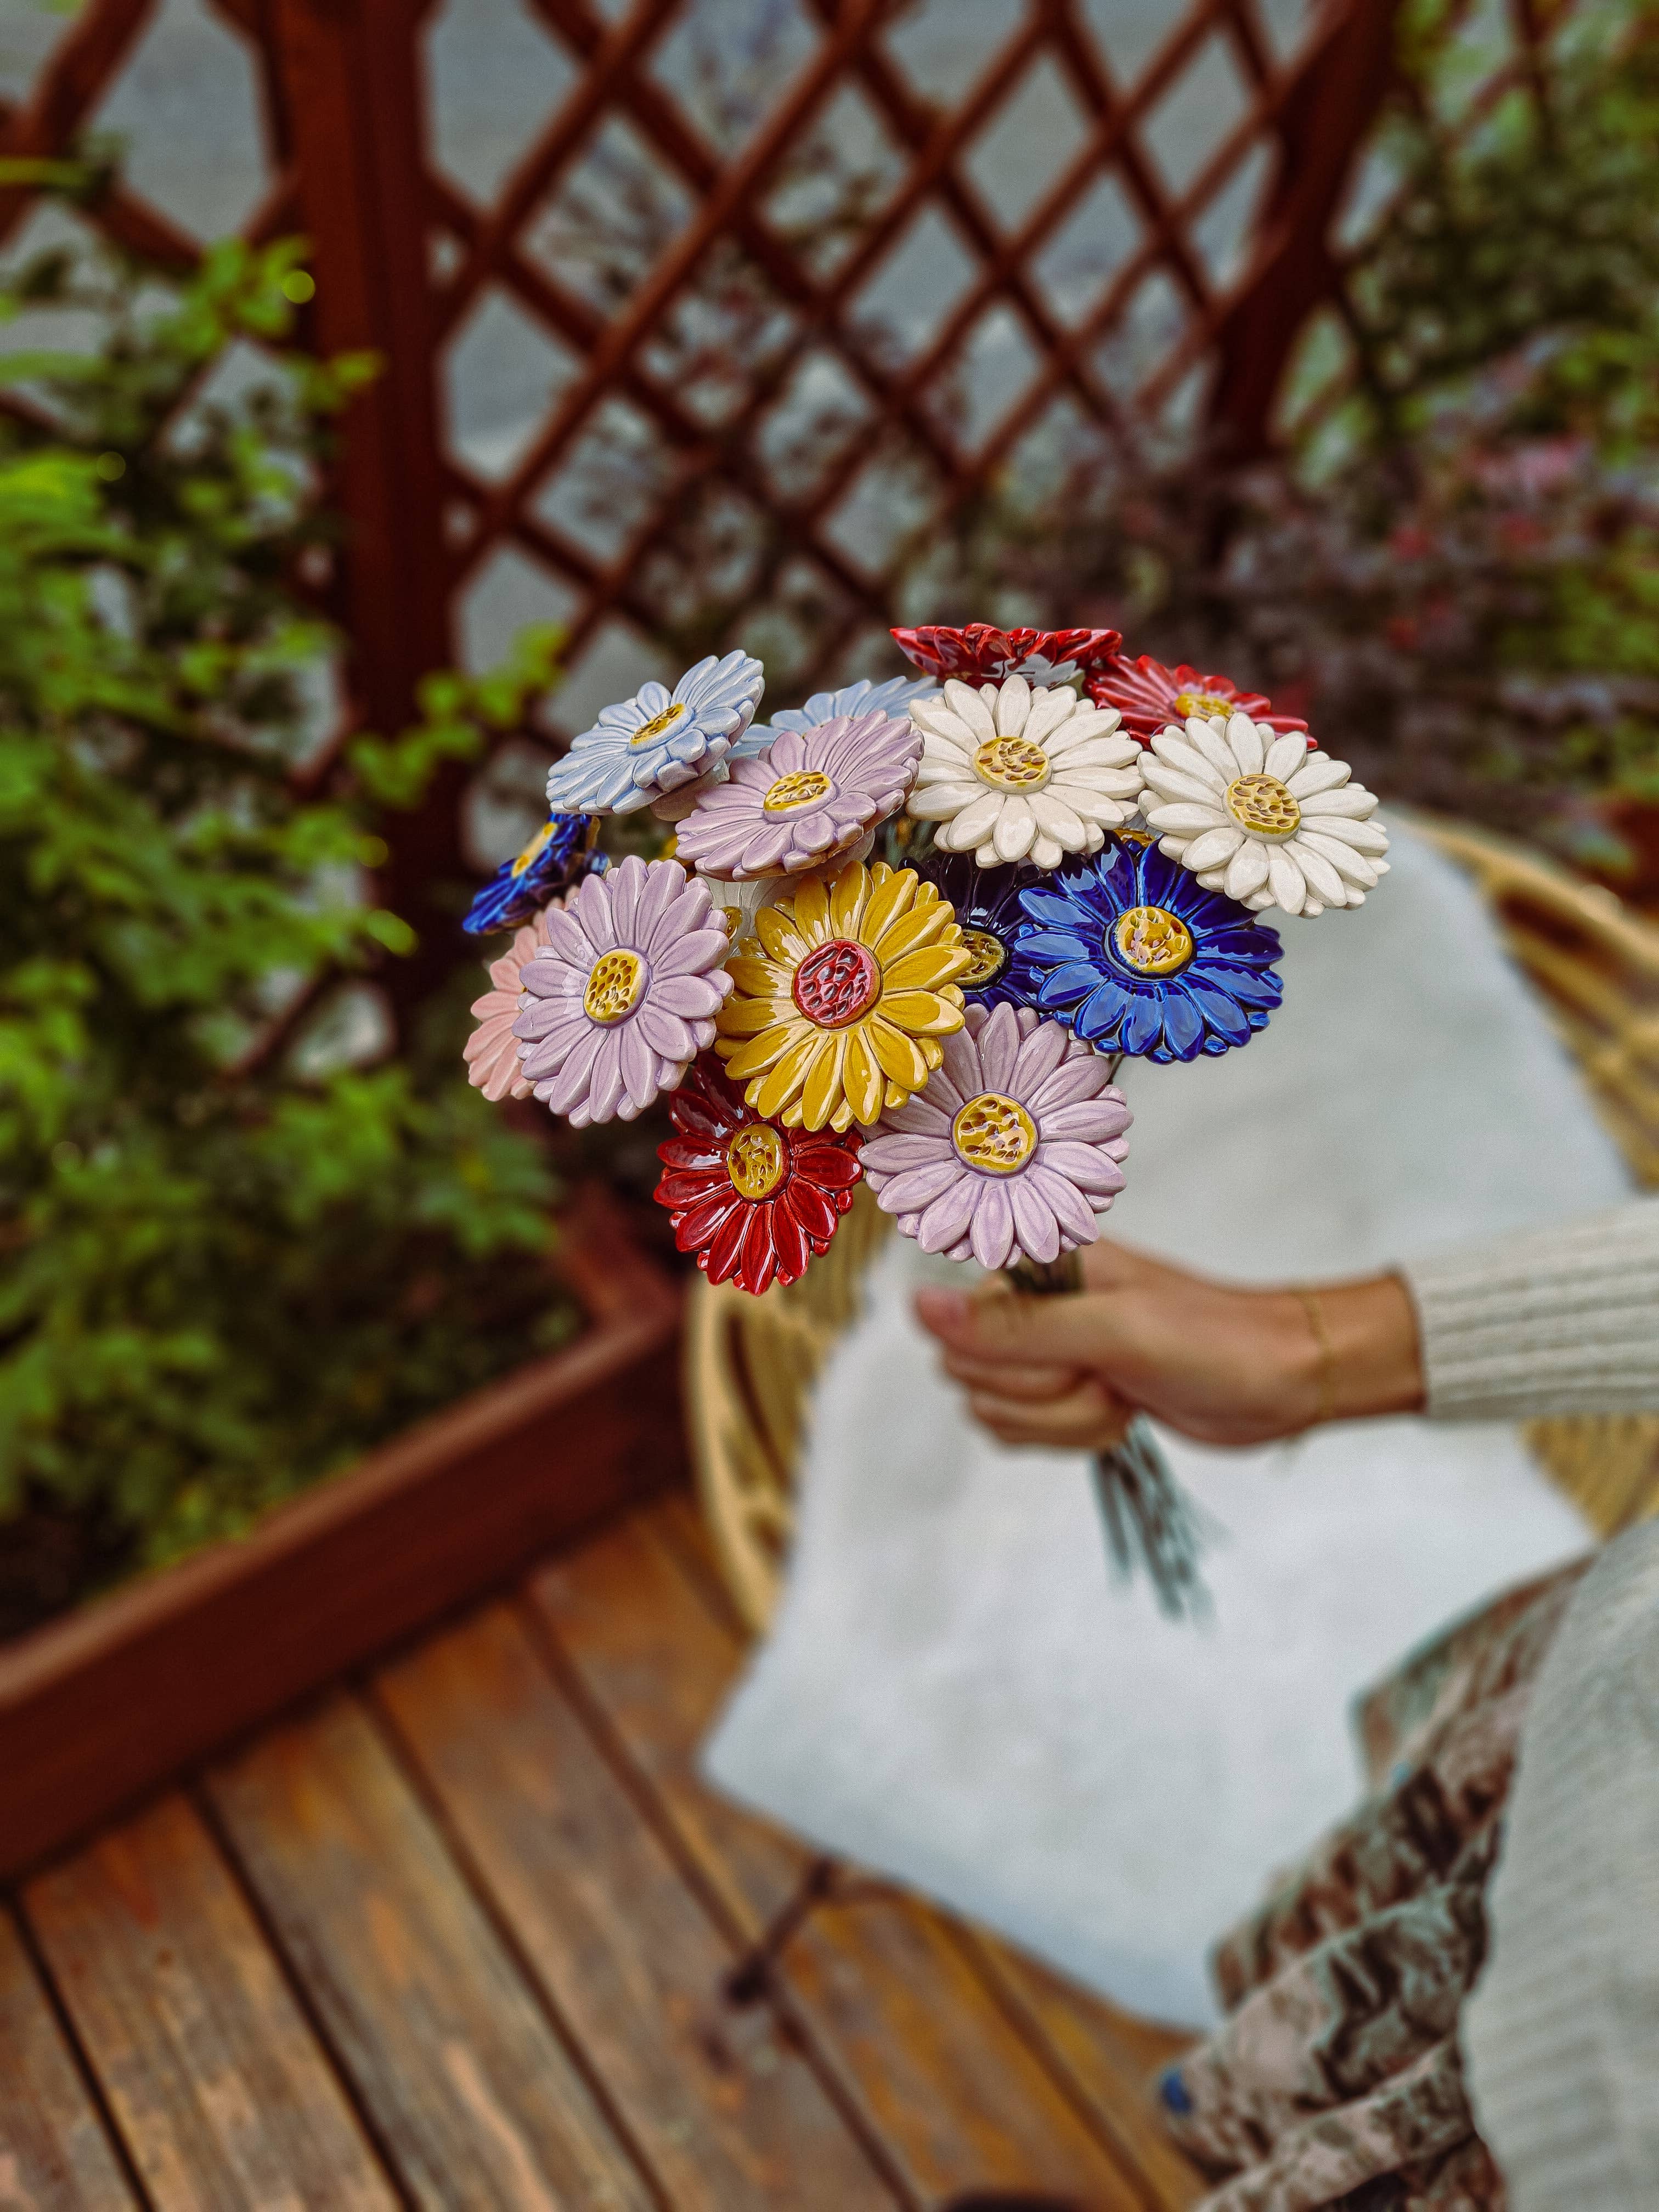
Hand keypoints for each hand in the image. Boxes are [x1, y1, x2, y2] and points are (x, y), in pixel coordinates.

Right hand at [913, 1239, 1424, 1452]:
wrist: (1284, 1378)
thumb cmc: (1215, 1342)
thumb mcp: (1113, 1332)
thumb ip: (1012, 1327)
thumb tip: (918, 1308)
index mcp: (1038, 1267)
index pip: (962, 1333)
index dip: (1020, 1364)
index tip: (1082, 1356)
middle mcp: (1035, 1304)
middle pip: (974, 1379)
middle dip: (1047, 1397)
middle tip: (1111, 1374)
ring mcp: (1052, 1351)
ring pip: (998, 1414)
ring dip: (1066, 1422)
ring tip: (1122, 1393)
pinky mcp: (1068, 1392)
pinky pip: (1025, 1432)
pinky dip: (1073, 1436)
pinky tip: (1121, 1411)